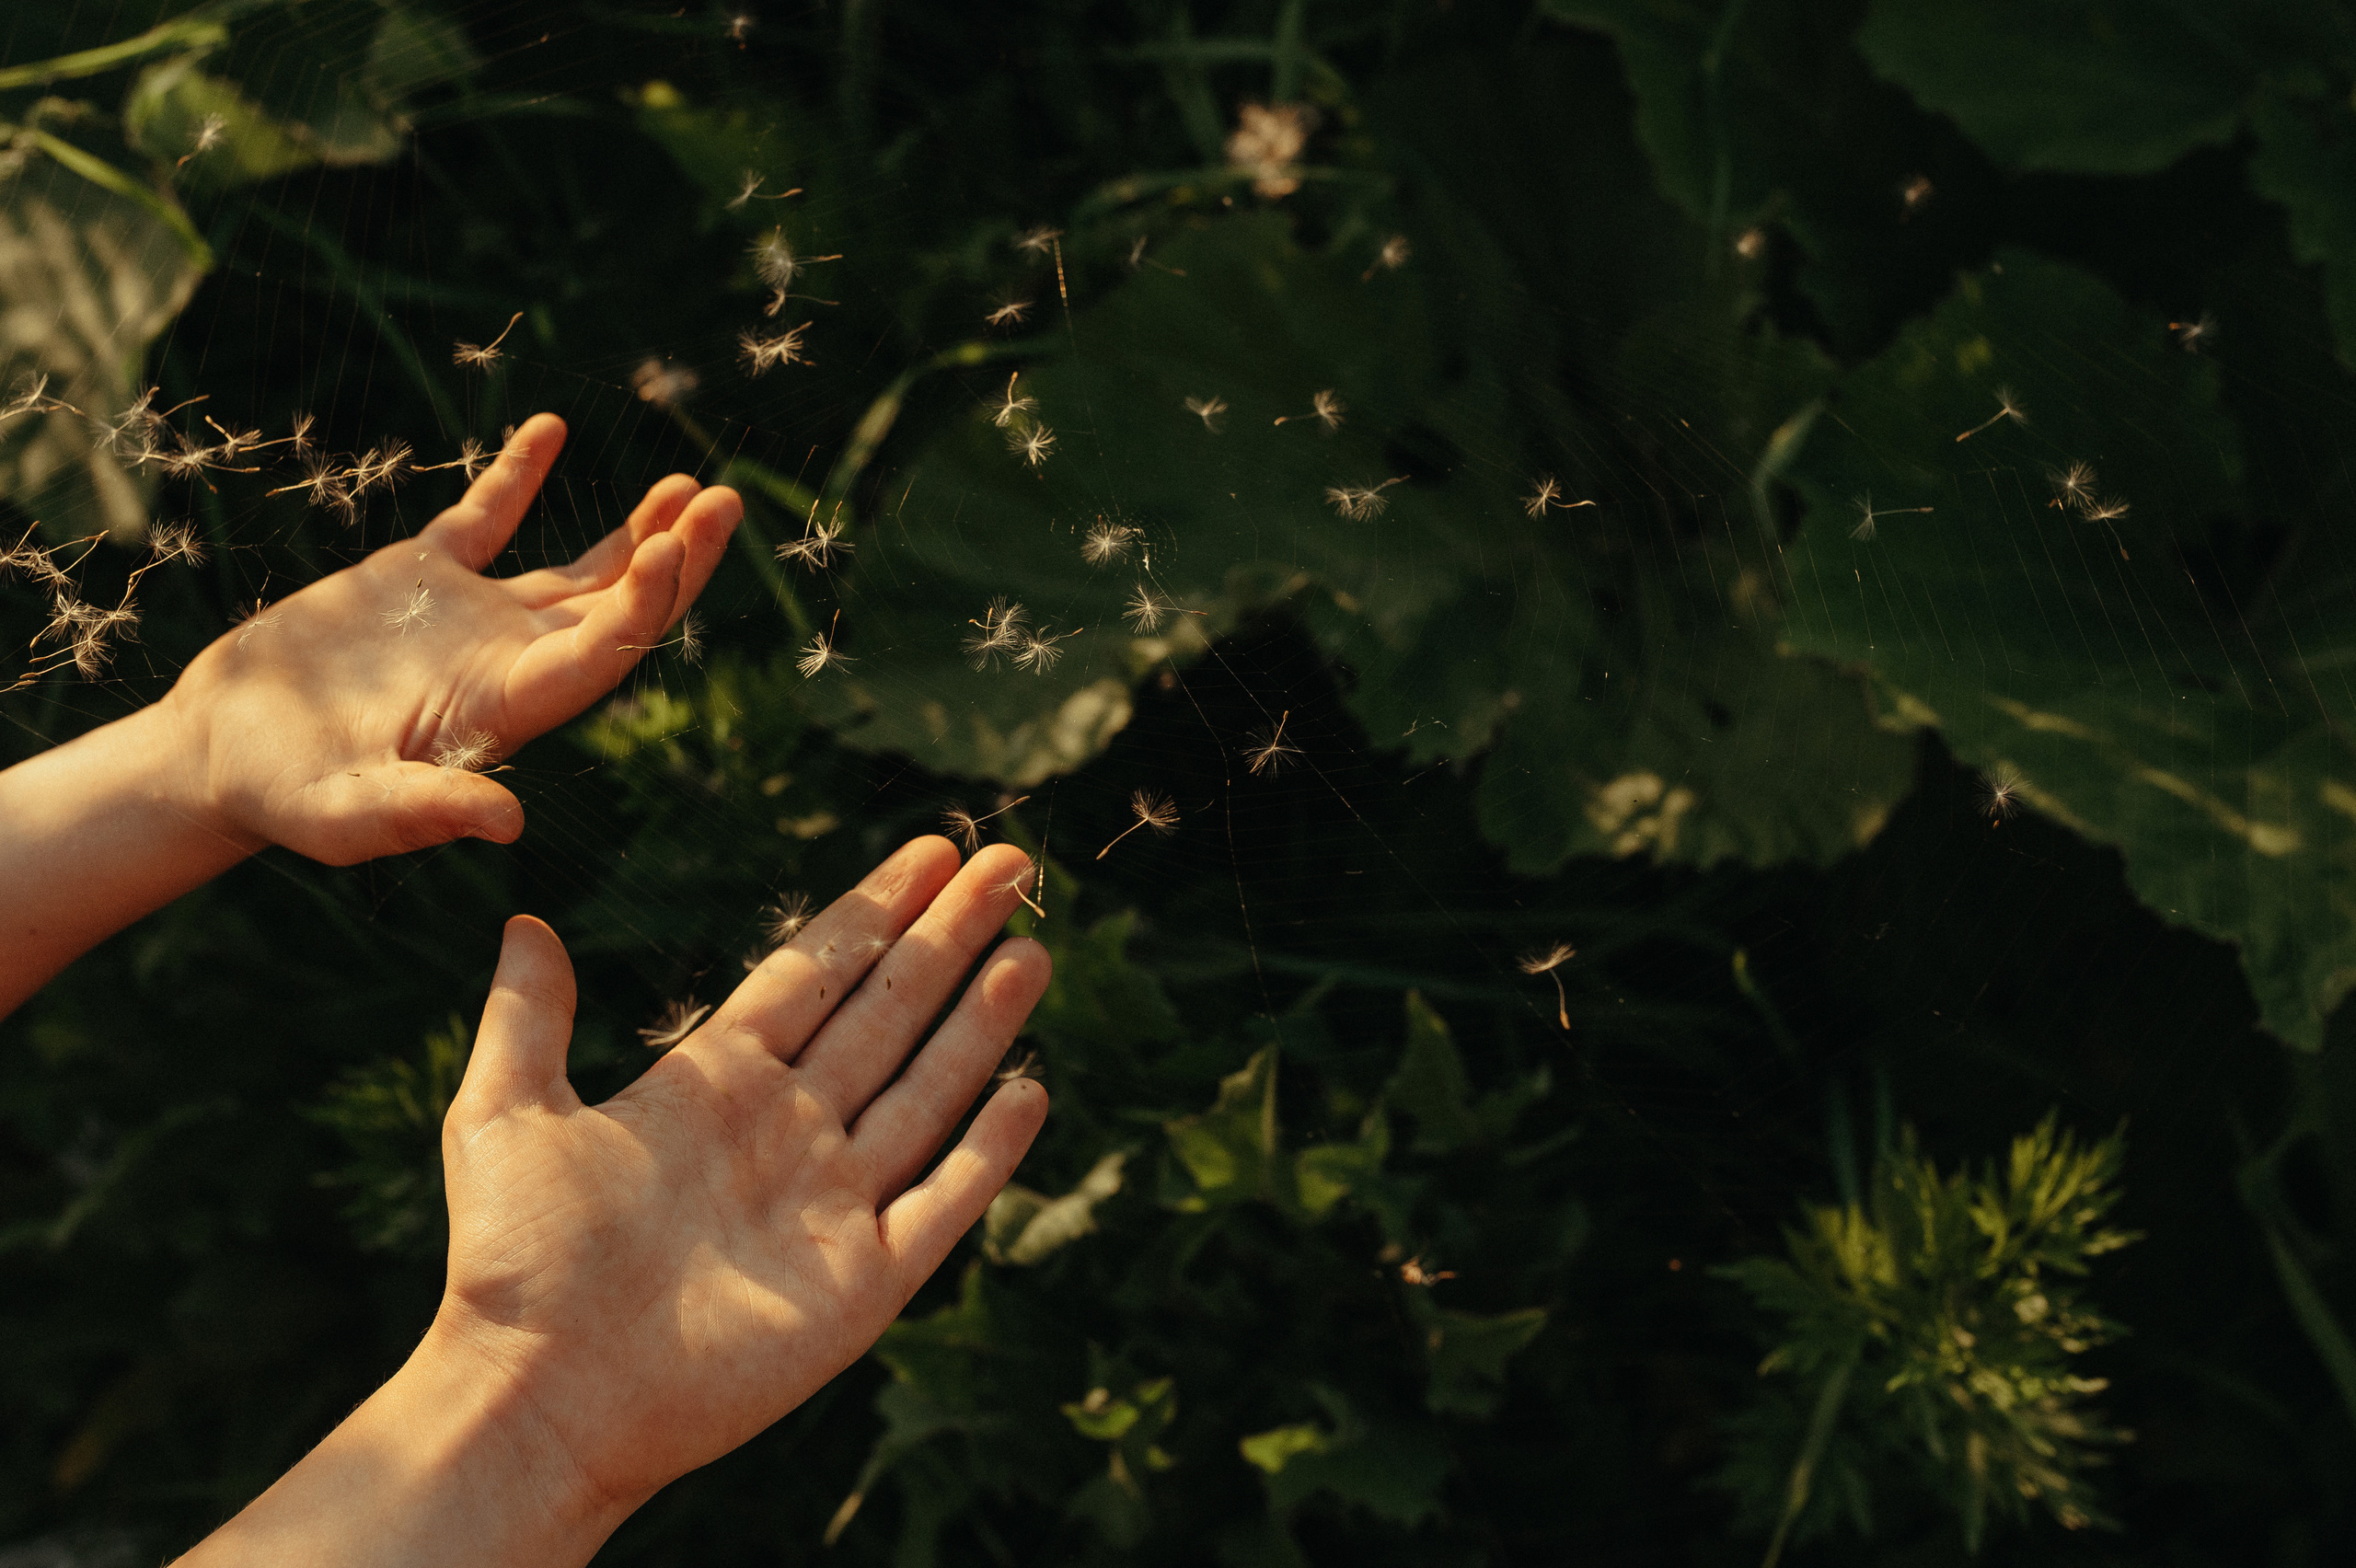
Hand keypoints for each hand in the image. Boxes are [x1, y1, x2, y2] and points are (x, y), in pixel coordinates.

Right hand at [164, 412, 739, 864]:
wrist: (222, 756)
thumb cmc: (283, 798)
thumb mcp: (346, 816)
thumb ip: (423, 813)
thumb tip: (509, 824)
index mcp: (506, 711)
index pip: (600, 655)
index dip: (644, 604)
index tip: (672, 546)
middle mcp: (508, 662)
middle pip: (617, 608)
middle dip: (676, 558)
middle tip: (725, 500)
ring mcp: (470, 618)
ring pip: (577, 570)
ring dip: (635, 530)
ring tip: (689, 485)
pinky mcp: (419, 578)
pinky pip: (486, 519)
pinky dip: (518, 476)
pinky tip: (552, 429)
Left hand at [429, 838, 1050, 1515]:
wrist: (543, 1395)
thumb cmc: (515, 1263)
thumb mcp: (505, 1115)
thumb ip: (527, 1017)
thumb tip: (525, 922)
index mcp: (714, 1085)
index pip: (816, 973)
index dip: (876, 910)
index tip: (933, 852)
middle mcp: (786, 1132)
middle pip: (887, 1012)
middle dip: (951, 936)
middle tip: (1010, 863)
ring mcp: (832, 1205)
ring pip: (927, 1091)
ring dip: (981, 1023)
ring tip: (1031, 953)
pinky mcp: (865, 1281)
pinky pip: (944, 1200)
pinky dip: (989, 1151)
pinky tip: (1030, 1092)